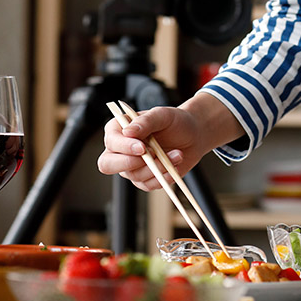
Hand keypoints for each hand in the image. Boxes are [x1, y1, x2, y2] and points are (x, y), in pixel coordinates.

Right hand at [97, 93, 244, 190]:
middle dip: (130, 163)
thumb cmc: (175, 122)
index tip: (143, 147)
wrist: (193, 135)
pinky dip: (164, 177)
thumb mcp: (162, 115)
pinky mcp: (145, 179)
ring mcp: (131, 167)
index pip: (111, 142)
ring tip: (177, 154)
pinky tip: (175, 165)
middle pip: (107, 165)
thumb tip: (128, 131)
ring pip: (135, 176)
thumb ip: (145, 121)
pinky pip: (149, 185)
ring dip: (158, 167)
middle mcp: (120, 150)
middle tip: (153, 156)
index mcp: (118, 130)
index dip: (124, 147)